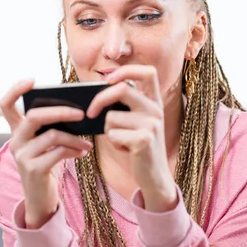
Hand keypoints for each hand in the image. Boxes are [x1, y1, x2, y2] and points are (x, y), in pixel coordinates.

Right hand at [0, 79, 92, 228]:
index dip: (15, 90)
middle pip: (34, 116)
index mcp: (16, 131)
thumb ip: (51, 128)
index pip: (6, 105)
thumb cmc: (46, 165)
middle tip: (81, 113)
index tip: (32, 80)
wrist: (40, 198)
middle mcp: (15, 141)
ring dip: (74, 138)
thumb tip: (75, 110)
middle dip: (60, 112)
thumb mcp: (44, 144)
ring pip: (51, 136)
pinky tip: (83, 152)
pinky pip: (58, 153)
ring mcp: (22, 156)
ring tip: (87, 142)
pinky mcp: (33, 170)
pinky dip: (74, 151)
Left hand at [87, 65, 177, 212]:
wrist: (154, 176)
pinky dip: (113, 143)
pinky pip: (112, 134)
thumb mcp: (134, 123)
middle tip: (90, 113)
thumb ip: (123, 107)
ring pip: (112, 117)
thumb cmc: (137, 147)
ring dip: (108, 131)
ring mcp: (152, 124)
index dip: (127, 70)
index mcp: (154, 102)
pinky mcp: (144, 140)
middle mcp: (156, 110)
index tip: (108, 79)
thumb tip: (94, 96)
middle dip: (99, 100)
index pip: (148, 72)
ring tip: (122, 140)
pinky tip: (126, 149)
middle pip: (121, 89)